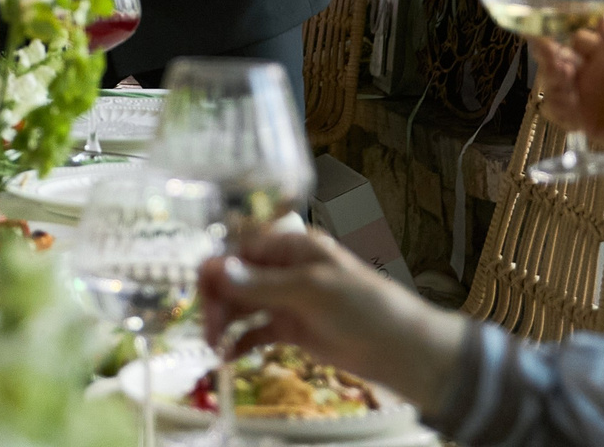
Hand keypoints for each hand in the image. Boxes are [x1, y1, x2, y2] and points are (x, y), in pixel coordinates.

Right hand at [196, 225, 464, 411]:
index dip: (217, 271)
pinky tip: (228, 357)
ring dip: (225, 324)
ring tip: (216, 348)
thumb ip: (262, 284)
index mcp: (291, 246)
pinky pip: (255, 331)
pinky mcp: (290, 329)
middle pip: (236, 280)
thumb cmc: (363, 306)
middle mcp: (284, 269)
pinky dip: (240, 341)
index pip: (240, 250)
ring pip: (242, 306)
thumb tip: (217, 269)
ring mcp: (286, 300)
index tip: (202, 297)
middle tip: (210, 334)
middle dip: (218, 303)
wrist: (401, 349)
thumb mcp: (311, 290)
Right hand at [533, 18, 603, 171]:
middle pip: (556, 59)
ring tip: (567, 92)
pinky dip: (556, 110)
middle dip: (548, 59)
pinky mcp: (583, 121)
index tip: (553, 34)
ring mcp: (586, 97)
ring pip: (552, 85)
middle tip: (556, 65)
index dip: (561, 35)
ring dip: (552, 85)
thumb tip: (602, 18)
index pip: (575, 37)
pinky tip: (570, 112)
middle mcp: (591, 72)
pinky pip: (557, 113)